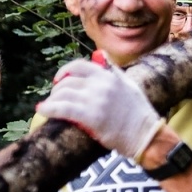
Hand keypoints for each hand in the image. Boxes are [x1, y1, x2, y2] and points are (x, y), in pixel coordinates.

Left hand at [38, 60, 163, 162]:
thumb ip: (114, 70)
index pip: (79, 66)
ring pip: (63, 94)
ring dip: (52, 100)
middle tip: (56, 99)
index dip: (64, 71)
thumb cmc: (140, 114)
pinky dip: (49, 109)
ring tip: (49, 107)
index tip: (59, 80)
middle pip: (68, 81)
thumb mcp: (130, 86)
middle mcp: (101, 85)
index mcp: (109, 77)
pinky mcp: (90, 116)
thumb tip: (102, 55)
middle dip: (57, 90)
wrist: (148, 136)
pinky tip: (43, 111)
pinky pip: (62, 108)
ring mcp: (95, 100)